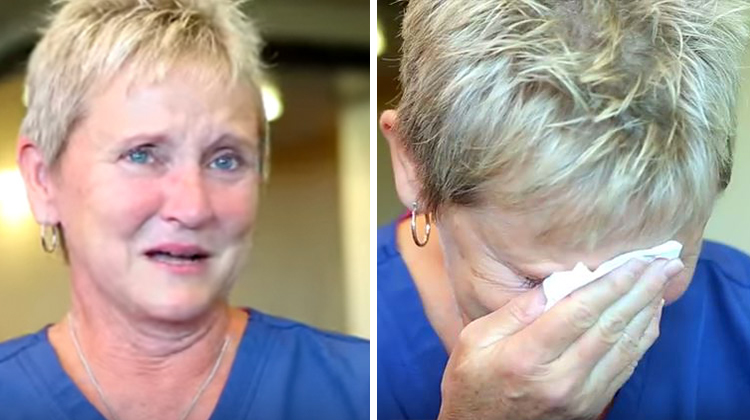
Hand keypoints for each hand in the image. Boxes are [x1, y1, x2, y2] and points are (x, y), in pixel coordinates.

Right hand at [438, 257, 683, 419]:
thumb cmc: (471, 381)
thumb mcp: (475, 339)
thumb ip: (516, 311)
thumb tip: (555, 284)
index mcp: (527, 356)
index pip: (580, 311)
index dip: (612, 282)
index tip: (635, 259)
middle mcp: (560, 379)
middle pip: (610, 326)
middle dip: (641, 289)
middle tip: (663, 262)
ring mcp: (579, 396)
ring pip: (626, 347)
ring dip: (648, 310)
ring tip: (662, 281)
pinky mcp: (589, 406)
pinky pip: (625, 367)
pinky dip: (642, 338)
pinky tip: (649, 315)